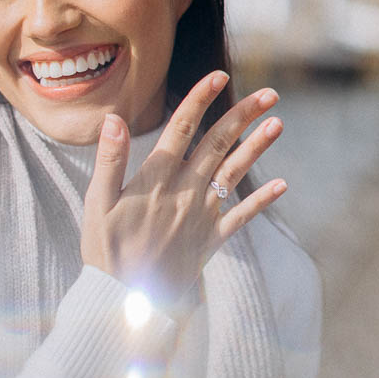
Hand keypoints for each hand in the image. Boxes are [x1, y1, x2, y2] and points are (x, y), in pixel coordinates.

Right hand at [80, 71, 286, 305]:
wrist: (124, 301)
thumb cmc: (104, 251)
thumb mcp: (97, 203)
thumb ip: (109, 159)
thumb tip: (114, 118)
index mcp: (155, 179)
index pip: (180, 128)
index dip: (200, 99)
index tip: (218, 76)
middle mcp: (184, 192)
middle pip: (217, 144)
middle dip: (243, 116)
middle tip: (269, 93)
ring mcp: (201, 216)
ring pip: (234, 173)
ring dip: (258, 148)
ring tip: (279, 124)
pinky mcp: (210, 241)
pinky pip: (241, 217)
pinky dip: (261, 200)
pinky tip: (281, 184)